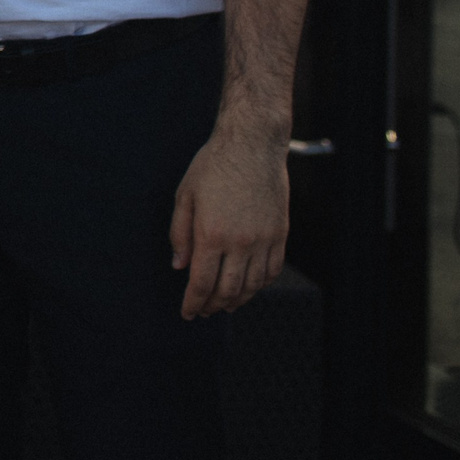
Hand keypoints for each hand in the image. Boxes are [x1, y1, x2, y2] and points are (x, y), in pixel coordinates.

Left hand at [169, 125, 288, 317]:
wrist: (252, 146)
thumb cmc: (213, 167)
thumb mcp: (185, 196)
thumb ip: (180, 234)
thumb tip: (179, 266)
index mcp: (212, 234)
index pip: (202, 282)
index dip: (193, 302)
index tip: (188, 313)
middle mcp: (240, 242)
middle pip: (228, 289)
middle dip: (213, 305)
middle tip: (203, 311)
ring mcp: (264, 240)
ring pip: (253, 285)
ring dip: (238, 300)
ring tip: (225, 304)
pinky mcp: (280, 234)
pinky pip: (272, 270)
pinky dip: (260, 285)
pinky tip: (250, 287)